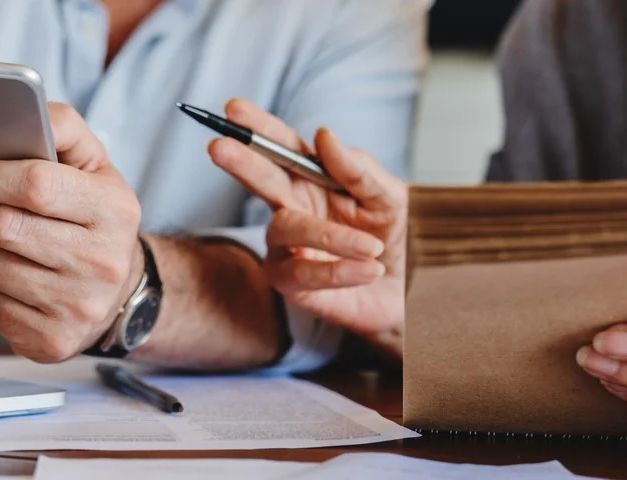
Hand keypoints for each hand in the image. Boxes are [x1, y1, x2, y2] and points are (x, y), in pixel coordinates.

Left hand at [0, 103, 142, 362]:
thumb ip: (62, 128)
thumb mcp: (94, 166)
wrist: (117, 293)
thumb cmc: (93, 218)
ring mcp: (79, 307)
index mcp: (115, 210)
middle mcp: (103, 262)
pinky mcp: (53, 341)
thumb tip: (23, 105)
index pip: (37, 183)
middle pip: (5, 227)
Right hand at [207, 100, 405, 348]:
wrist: (405, 290)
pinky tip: (369, 269)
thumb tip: (324, 136)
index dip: (258, 128)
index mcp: (312, 179)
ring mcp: (286, 246)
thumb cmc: (390, 236)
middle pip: (262, 180)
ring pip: (288, 229)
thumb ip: (358, 169)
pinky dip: (340, 271)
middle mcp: (292, 207)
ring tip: (373, 247)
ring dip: (331, 236)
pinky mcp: (290, 283)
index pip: (282, 148)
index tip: (235, 108)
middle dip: (242, 163)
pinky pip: (303, 274)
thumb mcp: (388, 196)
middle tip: (221, 148)